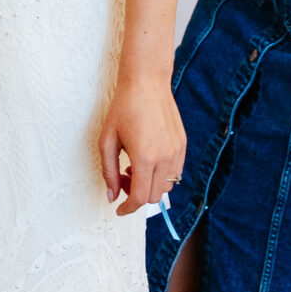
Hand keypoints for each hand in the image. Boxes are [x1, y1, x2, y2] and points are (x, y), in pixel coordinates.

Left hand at [98, 73, 186, 216]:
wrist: (147, 82)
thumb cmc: (123, 107)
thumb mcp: (107, 140)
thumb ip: (108, 171)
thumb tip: (112, 196)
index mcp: (144, 157)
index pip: (140, 198)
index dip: (128, 208)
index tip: (119, 209)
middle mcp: (165, 157)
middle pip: (154, 197)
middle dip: (137, 196)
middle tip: (123, 179)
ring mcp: (177, 151)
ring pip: (166, 187)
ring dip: (149, 185)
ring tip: (135, 167)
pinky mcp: (183, 145)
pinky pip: (175, 173)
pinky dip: (160, 175)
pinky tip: (147, 160)